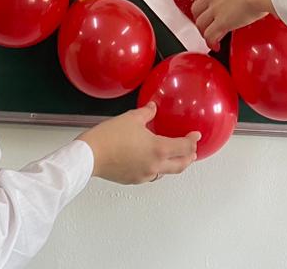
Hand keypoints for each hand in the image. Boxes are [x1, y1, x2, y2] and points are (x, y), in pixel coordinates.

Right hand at [78, 104, 198, 183]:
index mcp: (159, 149)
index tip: (196, 135)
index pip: (185, 148)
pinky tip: (152, 162)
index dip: (193, 141)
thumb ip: (147, 112)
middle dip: (189, 158)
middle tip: (193, 151)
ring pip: (166, 173)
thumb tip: (152, 107)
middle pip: (181, 166)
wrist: (90, 155)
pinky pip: (151, 176)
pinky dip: (157, 169)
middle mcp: (155, 166)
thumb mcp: (131, 118)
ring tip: (174, 158)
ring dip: (173, 165)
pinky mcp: (133, 180)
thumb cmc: (110, 137)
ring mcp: (144, 175)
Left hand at [192, 0, 282, 48]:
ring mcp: (215, 8)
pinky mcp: (221, 22)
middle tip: (206, 23)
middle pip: (196, 8)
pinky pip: (210, 35)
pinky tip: (215, 45)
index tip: (203, 6)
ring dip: (204, 31)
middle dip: (199, 18)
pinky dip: (211, 42)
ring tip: (210, 37)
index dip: (200, 2)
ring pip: (200, 23)